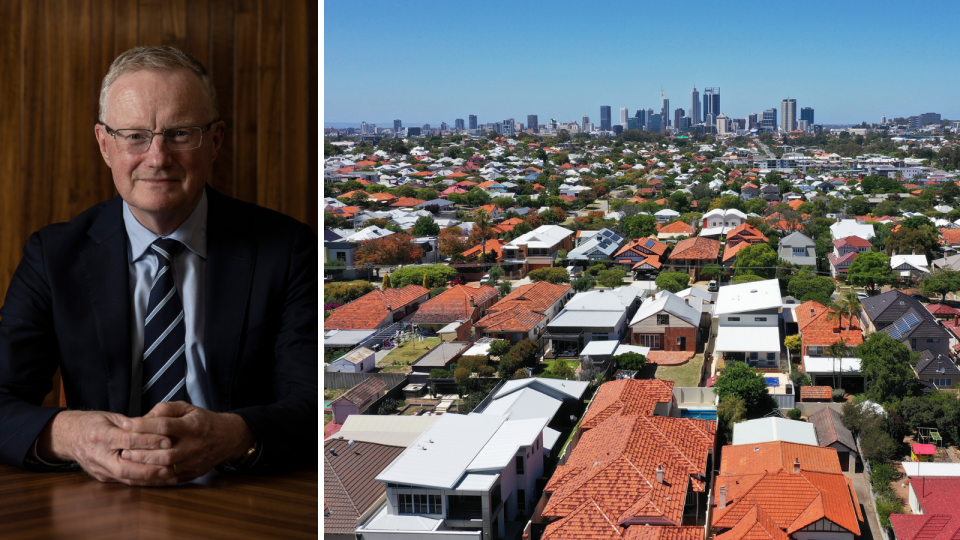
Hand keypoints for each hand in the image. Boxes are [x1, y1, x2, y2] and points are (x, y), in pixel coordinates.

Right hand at [37, 410, 174, 485]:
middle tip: (170, 466)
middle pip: (126, 467)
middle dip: (150, 468)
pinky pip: (125, 482)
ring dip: (150, 479)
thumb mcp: (111, 417)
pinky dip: (143, 482)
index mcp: (101, 435)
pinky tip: (160, 481)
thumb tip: (155, 427)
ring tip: (170, 476)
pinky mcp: (103, 477)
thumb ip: (131, 423)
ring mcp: (100, 469)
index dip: (148, 442)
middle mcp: (99, 455)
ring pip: (127, 479)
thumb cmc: (92, 423)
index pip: (127, 441)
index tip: (167, 441)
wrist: (67, 437)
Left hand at [119, 401, 254, 482]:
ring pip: (166, 468)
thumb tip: (144, 418)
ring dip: (145, 465)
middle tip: (124, 448)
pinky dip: (154, 476)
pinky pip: (170, 478)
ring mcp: (194, 461)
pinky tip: (141, 471)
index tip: (125, 424)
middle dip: (141, 451)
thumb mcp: (187, 408)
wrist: (228, 438)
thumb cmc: (203, 421)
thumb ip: (165, 409)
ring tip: (129, 459)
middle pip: (163, 452)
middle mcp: (194, 445)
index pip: (164, 425)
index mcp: (193, 426)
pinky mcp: (192, 473)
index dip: (143, 425)